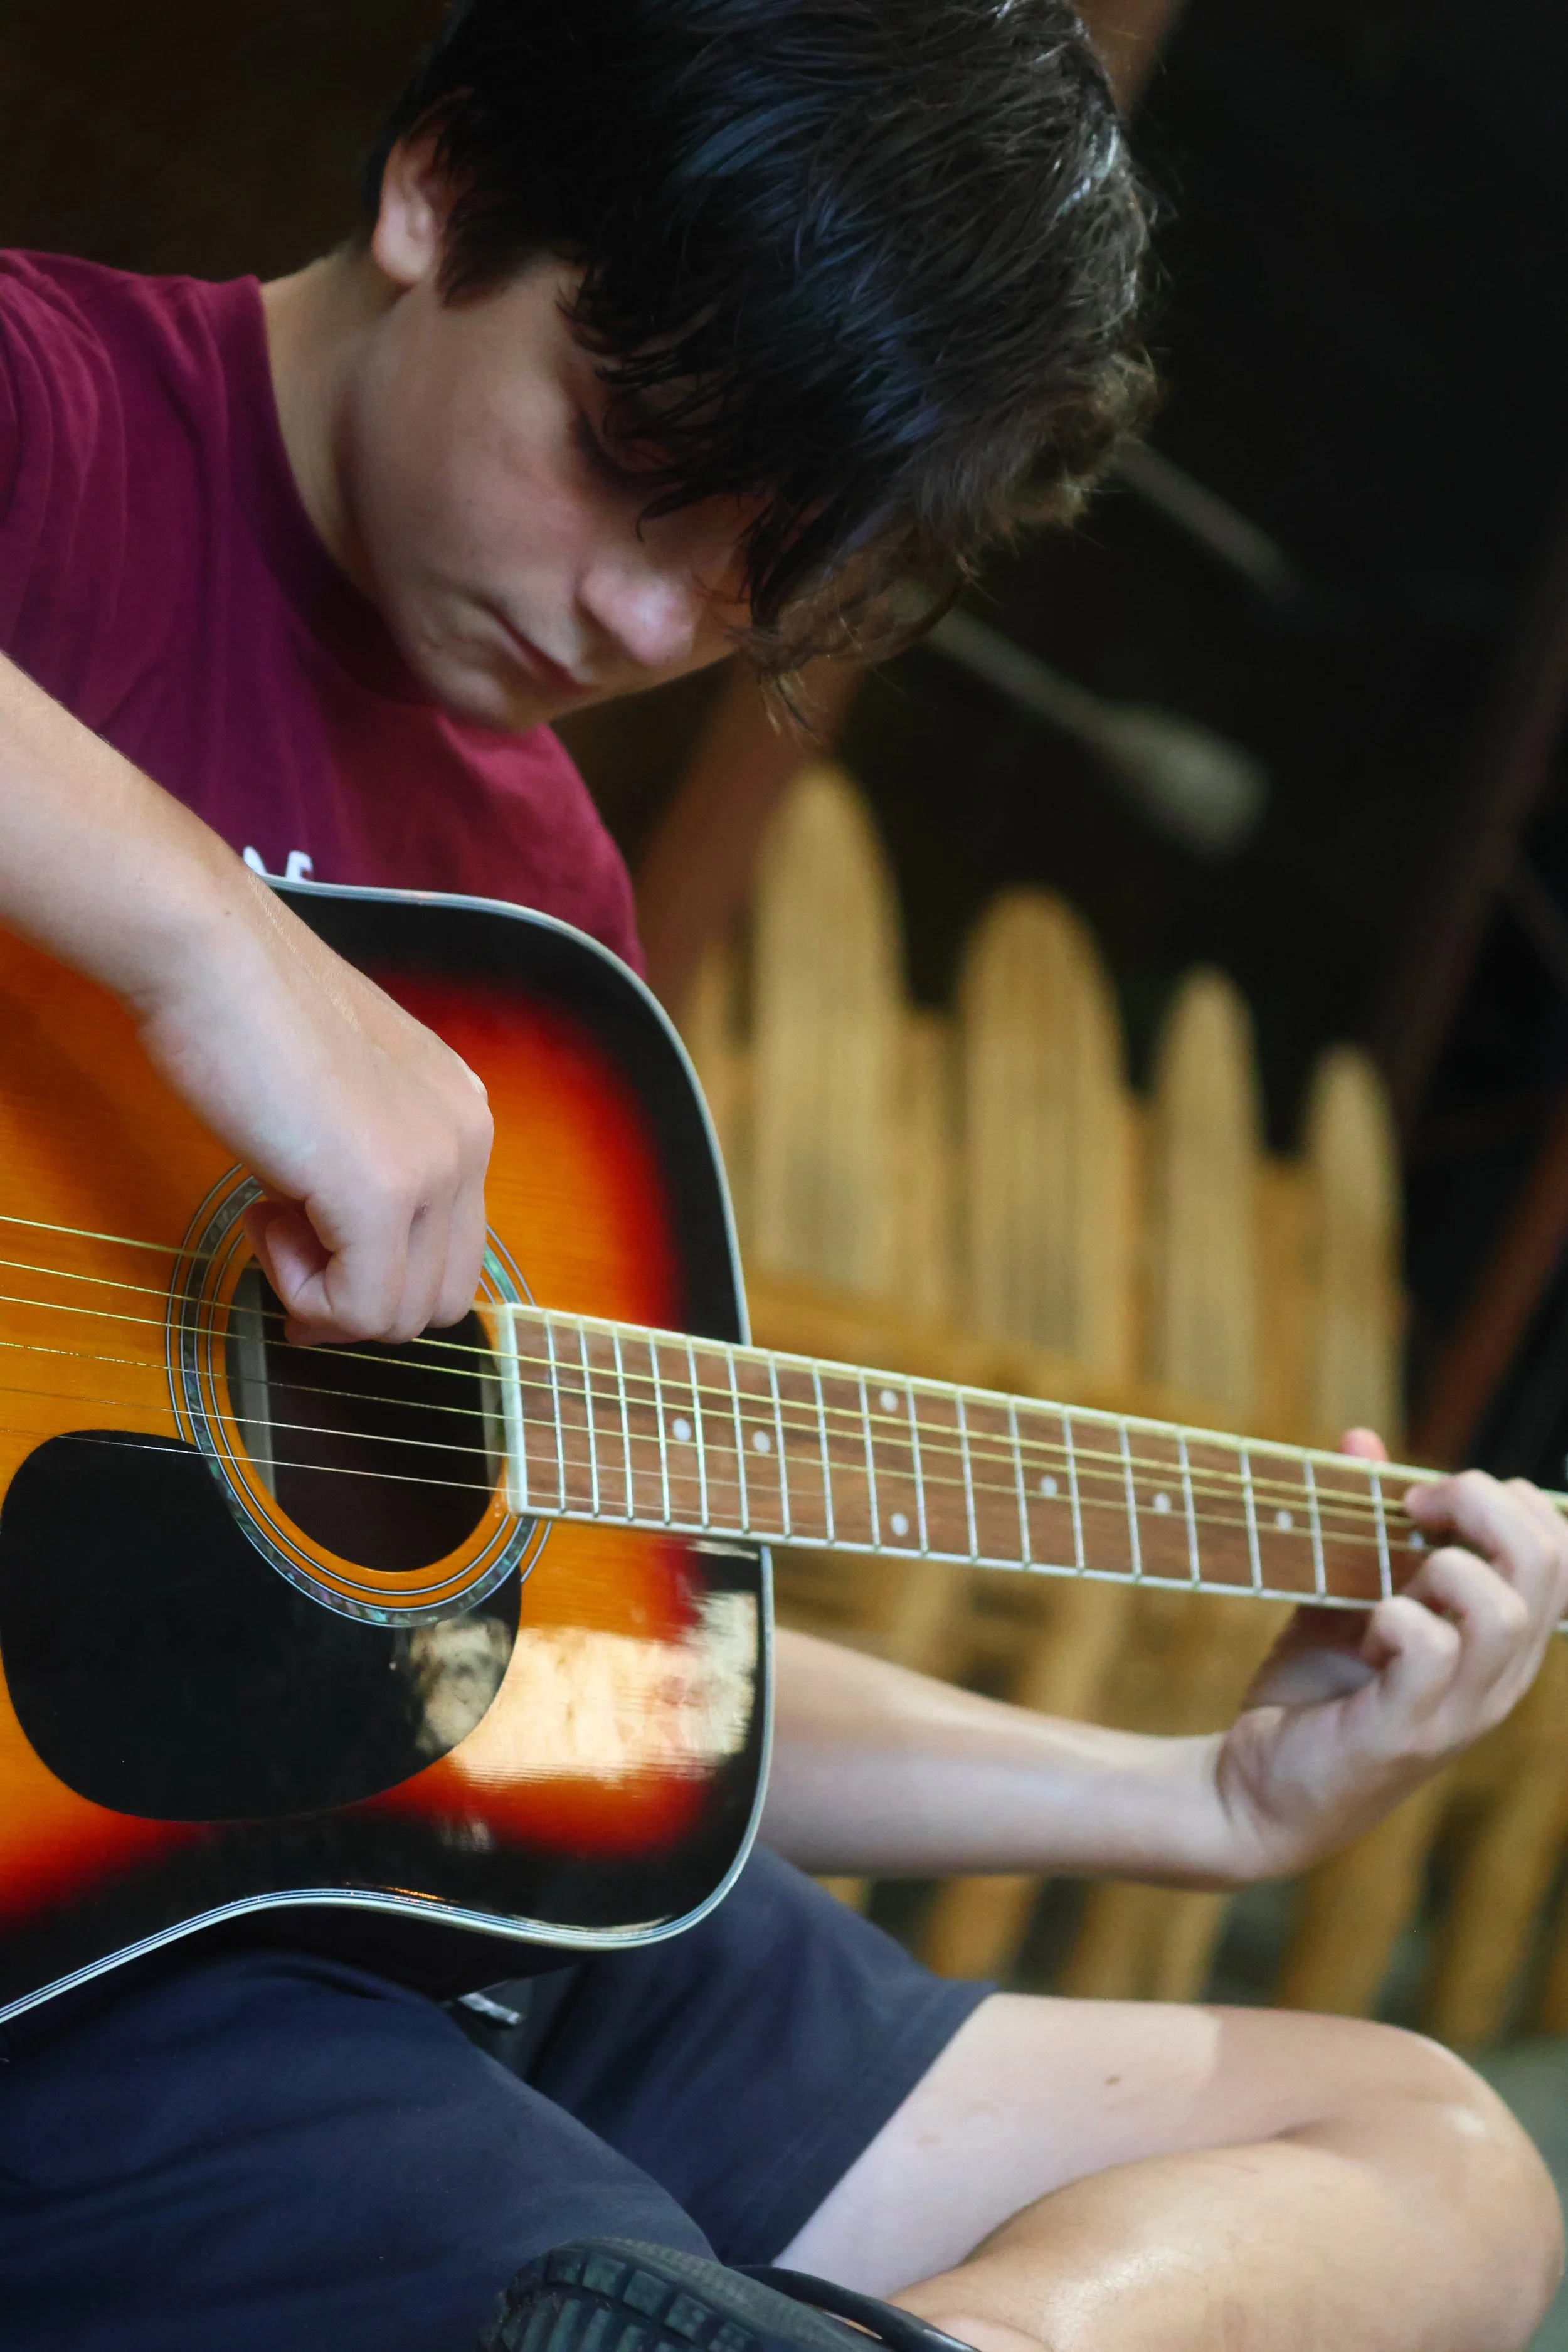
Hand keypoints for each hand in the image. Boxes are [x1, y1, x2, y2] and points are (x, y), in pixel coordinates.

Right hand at [0, 650, 491, 1345]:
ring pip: (402, 1317)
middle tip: (283, 1235)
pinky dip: (302, 1290)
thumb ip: (363, 1168)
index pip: (450, 1253)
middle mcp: (470, 1141)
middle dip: (356, 1296)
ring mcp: (435, 1168)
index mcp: (463, 1116)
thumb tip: (346, 1276)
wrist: (210, 954)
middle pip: (438, 1299)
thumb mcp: (338, 1097)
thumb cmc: (248, 1010)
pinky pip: (359, 1309)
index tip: (299, 1235)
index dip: (373, 1271)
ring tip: (271, 1213)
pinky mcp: (382, 1193)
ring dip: (326, 1291)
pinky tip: (261, 1214)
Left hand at [1209, 1428, 1567, 1878]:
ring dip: (1444, 1567)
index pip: (1564, 1554)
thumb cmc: (1310, 1693)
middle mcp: (1496, 1681)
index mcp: (1498, 1646)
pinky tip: (1363, 1630)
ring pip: (1505, 1610)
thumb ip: (1359, 1524)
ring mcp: (1457, 1713)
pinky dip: (1394, 1618)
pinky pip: (1431, 1650)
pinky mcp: (1404, 1733)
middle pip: (1548, 1562)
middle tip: (1413, 1507)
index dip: (1510, 1502)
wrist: (1249, 1791)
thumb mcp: (1340, 1594)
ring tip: (1392, 1581)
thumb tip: (1360, 1442)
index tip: (1427, 1499)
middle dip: (1484, 1504)